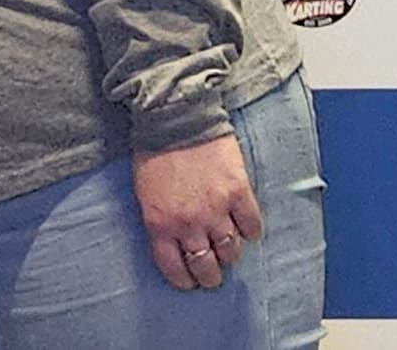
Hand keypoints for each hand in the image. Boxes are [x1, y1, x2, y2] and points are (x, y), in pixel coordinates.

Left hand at [132, 134, 262, 290]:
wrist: (175, 117)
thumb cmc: (153, 149)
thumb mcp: (144, 191)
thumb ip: (160, 220)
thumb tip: (173, 242)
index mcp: (160, 223)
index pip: (174, 269)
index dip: (184, 280)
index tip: (189, 280)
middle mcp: (189, 223)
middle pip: (206, 268)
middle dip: (209, 275)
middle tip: (211, 272)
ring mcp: (216, 210)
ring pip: (231, 251)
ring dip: (229, 252)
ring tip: (226, 245)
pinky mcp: (239, 194)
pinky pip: (252, 227)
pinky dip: (250, 230)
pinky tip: (244, 225)